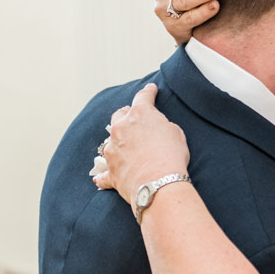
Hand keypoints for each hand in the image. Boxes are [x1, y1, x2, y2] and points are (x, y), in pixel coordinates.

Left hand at [94, 84, 189, 199]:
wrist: (159, 184)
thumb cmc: (171, 157)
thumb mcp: (175, 133)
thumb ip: (162, 125)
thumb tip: (157, 129)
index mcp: (139, 114)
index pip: (143, 97)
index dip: (148, 92)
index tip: (150, 89)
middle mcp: (121, 128)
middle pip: (119, 115)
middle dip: (126, 116)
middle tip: (134, 120)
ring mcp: (112, 149)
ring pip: (110, 141)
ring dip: (118, 143)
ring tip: (125, 149)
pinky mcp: (110, 170)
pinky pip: (103, 173)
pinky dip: (104, 175)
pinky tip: (98, 178)